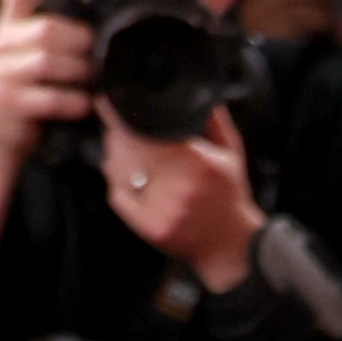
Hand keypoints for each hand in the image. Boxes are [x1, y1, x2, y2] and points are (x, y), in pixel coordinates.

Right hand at [0, 2, 98, 166]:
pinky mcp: (10, 103)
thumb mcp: (22, 59)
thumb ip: (44, 38)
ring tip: (93, 81)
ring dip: (80, 71)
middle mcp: (1, 46)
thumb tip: (89, 29)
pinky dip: (74, 101)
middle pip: (48, 28)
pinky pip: (51, 97)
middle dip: (80, 40)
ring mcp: (2, 74)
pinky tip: (83, 105)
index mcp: (7, 29)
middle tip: (98, 53)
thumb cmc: (18, 96)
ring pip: (48, 61)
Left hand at [100, 101, 260, 292]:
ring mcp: (164, 209)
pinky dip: (115, 182)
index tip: (110, 103)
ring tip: (123, 153)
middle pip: (129, 148)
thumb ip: (215, 121)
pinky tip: (123, 177)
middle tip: (117, 129)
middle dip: (116, 134)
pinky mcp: (151, 227)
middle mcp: (181, 186)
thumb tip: (201, 95)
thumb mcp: (231, 154)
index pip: (150, 130)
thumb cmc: (229, 197)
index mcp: (200, 163)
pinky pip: (118, 196)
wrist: (230, 245)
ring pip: (120, 170)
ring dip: (114, 156)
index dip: (122, 115)